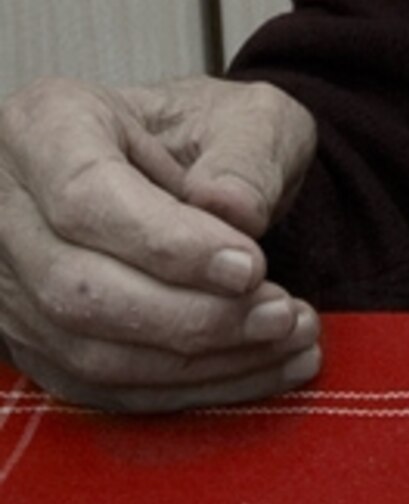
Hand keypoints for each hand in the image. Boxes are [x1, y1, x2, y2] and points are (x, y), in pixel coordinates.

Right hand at [0, 75, 321, 413]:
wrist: (176, 169)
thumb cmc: (204, 134)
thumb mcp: (243, 113)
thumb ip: (246, 154)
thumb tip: (234, 213)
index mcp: (45, 126)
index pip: (86, 197)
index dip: (168, 245)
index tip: (251, 266)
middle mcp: (7, 211)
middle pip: (80, 287)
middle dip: (193, 316)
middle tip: (281, 314)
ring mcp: (11, 286)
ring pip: (89, 351)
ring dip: (198, 362)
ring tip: (286, 341)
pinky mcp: (34, 345)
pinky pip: (103, 389)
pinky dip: (187, 389)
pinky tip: (258, 369)